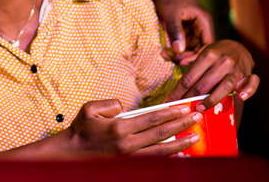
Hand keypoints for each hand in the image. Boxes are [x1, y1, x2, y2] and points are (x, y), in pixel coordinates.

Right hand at [63, 99, 201, 156]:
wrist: (71, 154)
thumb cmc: (80, 129)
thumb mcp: (90, 108)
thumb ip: (110, 103)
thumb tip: (124, 106)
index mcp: (119, 126)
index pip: (152, 118)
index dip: (170, 112)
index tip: (183, 107)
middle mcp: (127, 143)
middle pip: (161, 133)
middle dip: (181, 124)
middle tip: (196, 117)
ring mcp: (130, 157)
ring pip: (162, 150)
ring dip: (181, 142)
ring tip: (195, 136)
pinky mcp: (130, 164)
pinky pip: (154, 160)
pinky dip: (168, 155)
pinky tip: (179, 152)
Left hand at [147, 0, 214, 63]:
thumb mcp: (171, 13)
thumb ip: (175, 31)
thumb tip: (179, 50)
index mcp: (204, 20)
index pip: (208, 44)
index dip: (197, 55)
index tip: (182, 60)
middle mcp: (201, 25)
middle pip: (199, 48)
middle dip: (186, 56)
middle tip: (171, 59)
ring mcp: (193, 28)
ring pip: (190, 47)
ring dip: (178, 53)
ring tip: (164, 54)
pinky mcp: (184, 29)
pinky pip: (182, 43)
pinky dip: (174, 47)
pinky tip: (164, 51)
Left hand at [163, 39, 259, 111]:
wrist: (238, 46)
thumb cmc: (216, 53)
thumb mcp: (202, 52)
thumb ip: (190, 59)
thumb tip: (178, 61)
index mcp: (207, 55)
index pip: (189, 77)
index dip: (177, 92)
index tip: (169, 102)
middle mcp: (221, 61)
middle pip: (203, 84)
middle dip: (190, 99)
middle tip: (180, 110)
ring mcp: (236, 69)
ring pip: (224, 86)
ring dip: (211, 100)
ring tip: (200, 109)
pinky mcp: (248, 74)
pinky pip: (252, 83)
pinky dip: (248, 90)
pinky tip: (241, 97)